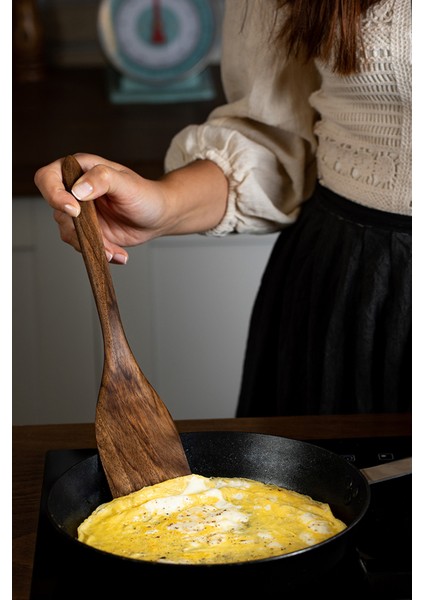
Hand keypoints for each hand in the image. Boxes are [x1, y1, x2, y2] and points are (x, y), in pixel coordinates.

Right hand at [34, 153, 228, 262]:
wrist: (159, 217)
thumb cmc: (145, 194)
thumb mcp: (126, 183)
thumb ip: (102, 179)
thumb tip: (78, 189)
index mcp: (79, 170)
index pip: (47, 178)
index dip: (53, 194)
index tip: (74, 209)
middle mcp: (75, 191)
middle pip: (56, 211)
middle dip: (77, 230)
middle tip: (100, 239)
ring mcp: (80, 214)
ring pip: (68, 233)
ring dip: (91, 245)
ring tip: (114, 251)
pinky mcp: (88, 232)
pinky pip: (83, 246)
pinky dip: (100, 253)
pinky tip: (118, 254)